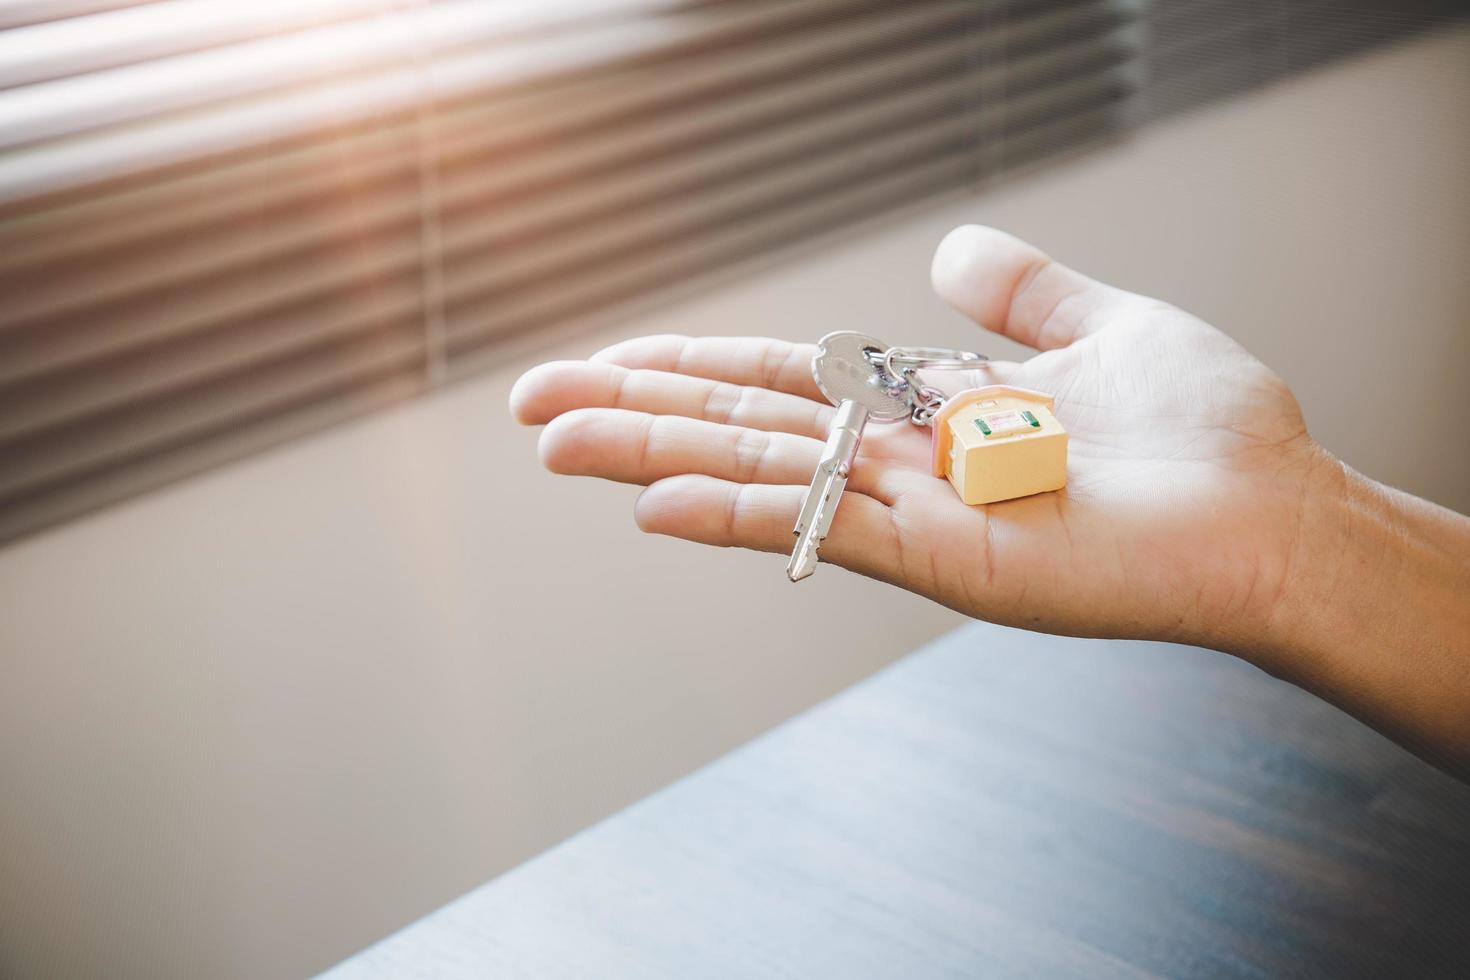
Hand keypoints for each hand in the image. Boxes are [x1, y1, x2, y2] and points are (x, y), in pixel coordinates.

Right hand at [510, 226, 1331, 655]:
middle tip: (528, 403)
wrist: (1277, 509)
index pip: (779, 381)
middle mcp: (900, 466)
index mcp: (922, 411)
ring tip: (553, 440)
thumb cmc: (1204, 430)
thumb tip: (951, 252)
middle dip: (633, 411)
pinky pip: (822, 528)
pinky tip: (654, 503)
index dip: (689, 366)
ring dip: (651, 457)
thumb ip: (1020, 293)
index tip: (607, 357)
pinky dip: (739, 516)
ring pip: (758, 474)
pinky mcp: (946, 560)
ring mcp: (914, 517)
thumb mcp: (1101, 325)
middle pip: (742, 427)